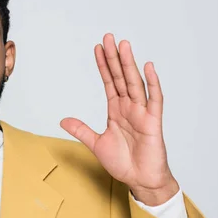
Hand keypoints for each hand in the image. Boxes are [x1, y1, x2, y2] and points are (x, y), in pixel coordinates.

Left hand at [60, 34, 178, 205]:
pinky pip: (154, 99)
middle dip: (114, 58)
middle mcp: (129, 107)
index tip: (98, 48)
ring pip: (134, 83)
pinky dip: (152, 83)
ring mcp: (142, 113)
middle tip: (109, 37)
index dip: (103, 65)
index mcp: (116, 110)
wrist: (140, 180)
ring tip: (124, 45)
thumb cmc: (123, 162)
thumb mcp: (96, 144)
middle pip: (120, 77)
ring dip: (129, 64)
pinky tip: (148, 67)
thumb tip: (63, 120)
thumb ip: (81, 130)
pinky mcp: (153, 122)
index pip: (108, 82)